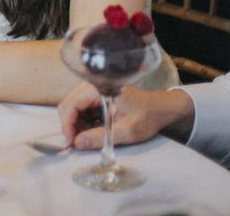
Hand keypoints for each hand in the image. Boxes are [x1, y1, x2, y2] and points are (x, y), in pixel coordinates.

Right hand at [58, 82, 194, 149]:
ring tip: (88, 139)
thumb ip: (101, 137)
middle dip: (70, 126)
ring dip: (76, 124)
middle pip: (68, 105)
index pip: (70, 105)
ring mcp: (93, 90)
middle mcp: (91, 86)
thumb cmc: (147, 116)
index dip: (67, 125)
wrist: (162, 108)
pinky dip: (83, 121)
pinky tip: (93, 131)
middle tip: (79, 143)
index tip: (73, 143)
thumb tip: (77, 143)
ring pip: (73, 107)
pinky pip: (81, 108)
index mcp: (98, 89)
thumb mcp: (126, 131)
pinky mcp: (96, 95)